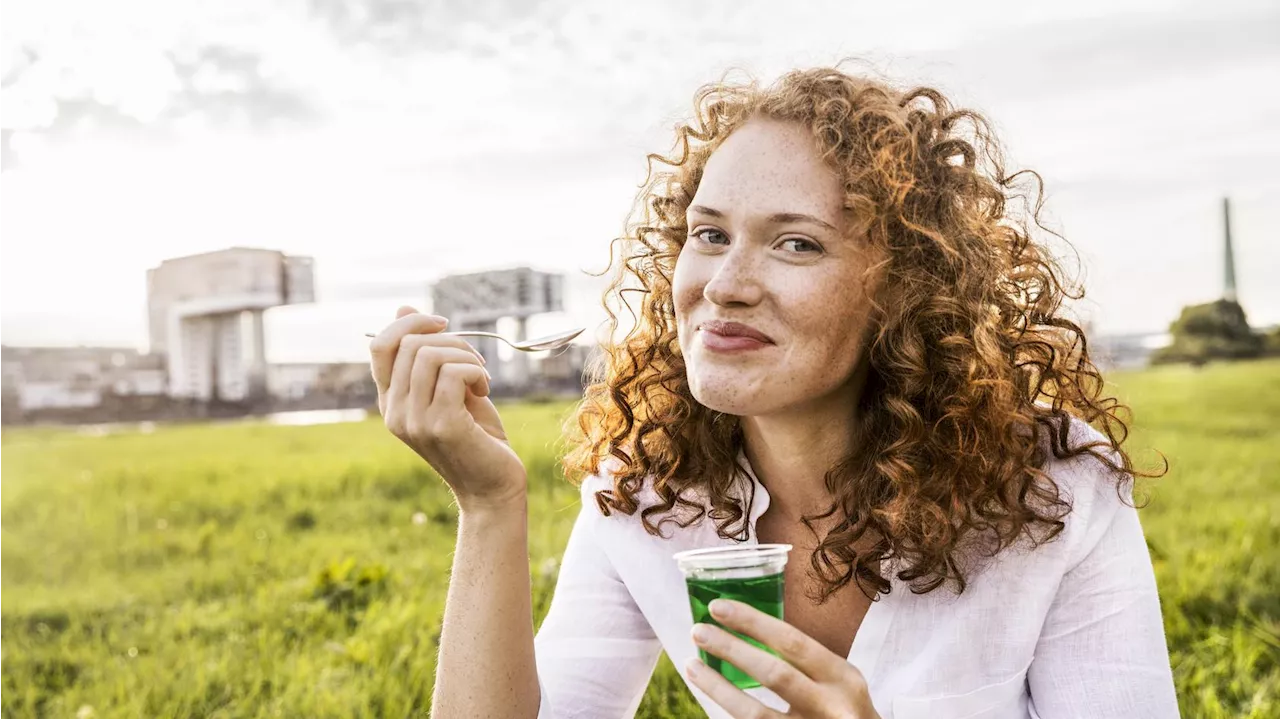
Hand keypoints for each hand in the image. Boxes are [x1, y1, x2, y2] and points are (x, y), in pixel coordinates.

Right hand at [369, 306, 525, 511]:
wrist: (493, 488)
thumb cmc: (476, 437)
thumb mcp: (451, 387)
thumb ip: (429, 354)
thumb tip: (403, 308)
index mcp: (391, 400)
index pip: (379, 345)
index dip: (411, 323)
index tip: (443, 325)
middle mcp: (394, 411)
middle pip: (409, 343)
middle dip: (451, 340)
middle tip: (476, 363)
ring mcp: (414, 420)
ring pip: (429, 355)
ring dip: (466, 356)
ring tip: (481, 378)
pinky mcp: (441, 426)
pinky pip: (453, 374)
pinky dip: (476, 373)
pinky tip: (484, 391)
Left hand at [686, 599, 880, 718]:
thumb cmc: (844, 708)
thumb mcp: (839, 681)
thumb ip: (806, 662)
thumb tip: (747, 632)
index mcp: (842, 677)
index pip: (793, 642)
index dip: (753, 623)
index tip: (718, 607)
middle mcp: (830, 706)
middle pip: (773, 674)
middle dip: (731, 649)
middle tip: (699, 631)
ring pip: (755, 713)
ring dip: (718, 688)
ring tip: (693, 667)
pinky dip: (730, 712)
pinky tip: (712, 698)